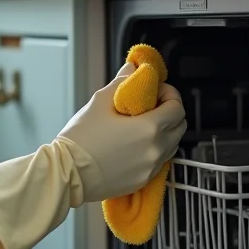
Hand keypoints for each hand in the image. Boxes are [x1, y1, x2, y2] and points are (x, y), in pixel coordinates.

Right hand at [57, 62, 186, 201]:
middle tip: (150, 105)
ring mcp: (152, 168)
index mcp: (149, 127)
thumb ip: (122, 83)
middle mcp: (156, 149)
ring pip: (172, 144)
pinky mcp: (143, 180)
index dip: (169, 94)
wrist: (68, 172)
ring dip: (164, 131)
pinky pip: (159, 161)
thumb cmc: (82, 138)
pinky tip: (133, 144)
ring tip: (141, 125)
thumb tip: (133, 69)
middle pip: (180, 126)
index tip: (155, 90)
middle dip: (170, 111)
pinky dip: (154, 149)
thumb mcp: (100, 102)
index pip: (177, 107)